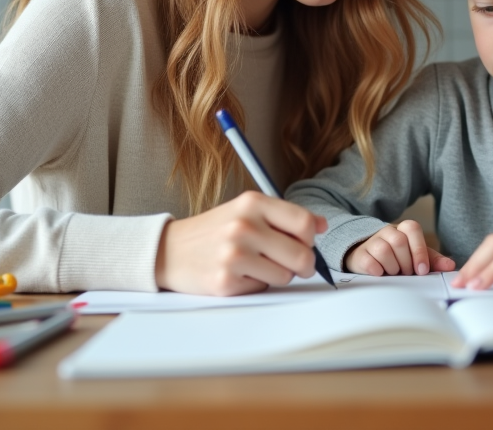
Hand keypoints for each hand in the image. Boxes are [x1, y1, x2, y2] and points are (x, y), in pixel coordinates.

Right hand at [155, 191, 327, 295]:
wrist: (170, 250)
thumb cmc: (214, 230)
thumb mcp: (246, 211)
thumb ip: (284, 216)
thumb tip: (322, 225)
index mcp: (252, 203)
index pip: (304, 223)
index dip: (311, 238)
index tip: (305, 243)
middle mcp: (244, 226)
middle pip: (302, 255)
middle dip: (303, 264)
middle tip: (293, 264)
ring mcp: (234, 255)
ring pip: (286, 276)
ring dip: (278, 275)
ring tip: (256, 264)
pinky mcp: (226, 281)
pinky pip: (263, 288)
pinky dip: (256, 284)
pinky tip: (239, 274)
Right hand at [345, 220, 456, 275]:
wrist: (369, 259)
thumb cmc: (397, 258)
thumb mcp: (416, 257)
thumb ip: (433, 260)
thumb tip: (450, 265)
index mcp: (403, 230)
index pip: (412, 229)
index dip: (418, 250)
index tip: (422, 270)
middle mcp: (387, 232)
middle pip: (399, 242)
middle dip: (405, 263)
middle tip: (406, 273)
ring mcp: (372, 241)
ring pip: (384, 250)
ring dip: (392, 268)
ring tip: (394, 273)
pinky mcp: (360, 254)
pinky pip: (370, 262)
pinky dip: (378, 271)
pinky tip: (381, 274)